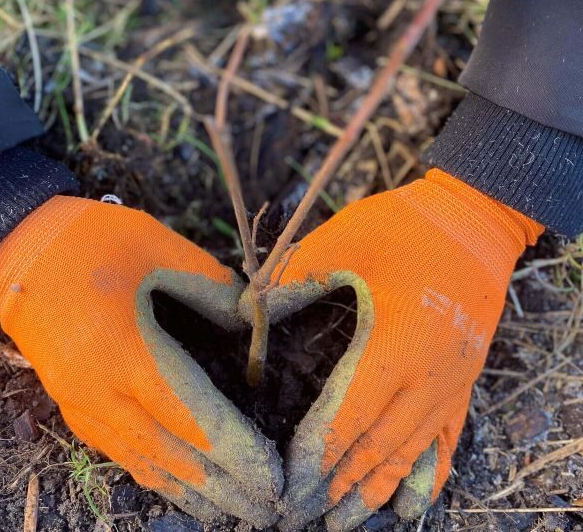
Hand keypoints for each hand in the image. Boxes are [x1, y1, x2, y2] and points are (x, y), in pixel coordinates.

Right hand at [0, 196, 282, 526]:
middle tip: (266, 511)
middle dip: (221, 488)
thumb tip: (249, 321)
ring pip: (142, 463)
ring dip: (187, 492)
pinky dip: (152, 474)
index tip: (272, 476)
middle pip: (172, 456)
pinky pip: (116, 451)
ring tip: (226, 514)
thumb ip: (210, 286)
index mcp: (129, 353)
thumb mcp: (157, 245)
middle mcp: (102, 393)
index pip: (195, 418)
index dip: (236, 451)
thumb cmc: (88, 241)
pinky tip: (174, 483)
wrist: (13, 247)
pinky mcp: (68, 404)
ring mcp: (79, 404)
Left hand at [260, 170, 541, 530]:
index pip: (350, 417)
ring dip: (376, 491)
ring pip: (411, 453)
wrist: (475, 219)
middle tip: (302, 517)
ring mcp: (452, 382)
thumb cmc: (406, 226)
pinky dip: (425, 477)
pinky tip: (410, 505)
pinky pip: (447, 441)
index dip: (318, 455)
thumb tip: (245, 313)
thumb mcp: (344, 239)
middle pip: (378, 447)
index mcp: (397, 342)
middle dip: (338, 486)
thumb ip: (293, 279)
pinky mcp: (464, 379)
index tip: (289, 484)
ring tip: (345, 523)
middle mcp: (429, 375)